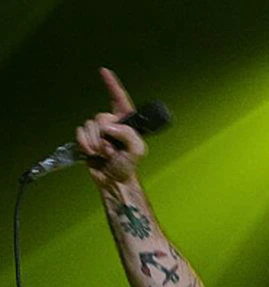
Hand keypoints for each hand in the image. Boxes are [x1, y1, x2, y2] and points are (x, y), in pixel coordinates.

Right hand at [75, 67, 146, 188]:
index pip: (120, 100)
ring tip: (104, 154)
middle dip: (104, 134)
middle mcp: (113, 124)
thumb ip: (128, 135)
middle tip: (111, 149)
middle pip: (101, 117)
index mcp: (127, 124)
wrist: (113, 180)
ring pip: (89, 125)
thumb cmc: (127, 167)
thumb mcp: (137, 150)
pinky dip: (85, 144)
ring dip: (96, 142)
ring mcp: (99, 131)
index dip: (112, 85)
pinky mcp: (88, 138)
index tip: (104, 72)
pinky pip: (80, 133)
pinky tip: (92, 153)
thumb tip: (109, 126)